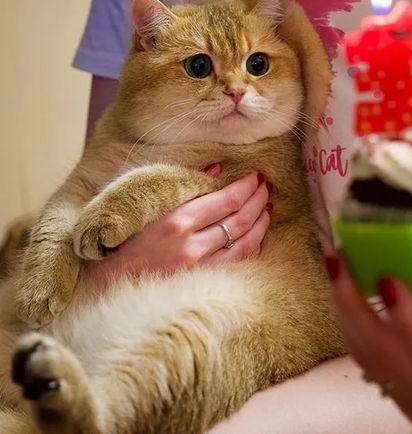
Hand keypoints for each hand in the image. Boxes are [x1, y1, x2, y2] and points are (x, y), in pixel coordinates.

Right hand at [83, 168, 271, 278]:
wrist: (106, 281)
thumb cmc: (124, 237)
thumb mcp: (149, 202)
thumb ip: (184, 184)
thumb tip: (216, 167)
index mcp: (177, 220)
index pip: (226, 199)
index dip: (246, 186)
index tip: (255, 176)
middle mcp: (191, 245)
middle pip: (240, 219)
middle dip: (258, 200)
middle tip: (266, 187)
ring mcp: (198, 267)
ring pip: (245, 242)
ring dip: (261, 222)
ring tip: (267, 207)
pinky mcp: (200, 281)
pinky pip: (236, 262)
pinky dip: (252, 245)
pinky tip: (258, 234)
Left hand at [329, 235, 411, 432]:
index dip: (410, 326)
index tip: (387, 281)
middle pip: (386, 361)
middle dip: (353, 306)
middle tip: (338, 260)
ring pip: (368, 360)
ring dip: (346, 312)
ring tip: (336, 268)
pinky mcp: (400, 398)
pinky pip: (366, 362)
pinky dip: (351, 325)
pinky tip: (344, 294)